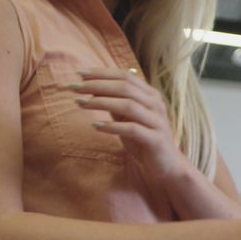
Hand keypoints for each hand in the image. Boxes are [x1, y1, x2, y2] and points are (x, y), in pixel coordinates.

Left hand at [70, 67, 188, 179]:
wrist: (166, 166)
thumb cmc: (143, 139)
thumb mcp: (127, 117)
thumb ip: (114, 101)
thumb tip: (90, 86)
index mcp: (150, 95)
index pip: (125, 76)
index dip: (102, 73)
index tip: (78, 74)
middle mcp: (156, 105)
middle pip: (125, 87)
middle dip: (96, 85)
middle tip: (73, 88)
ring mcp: (158, 122)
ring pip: (128, 105)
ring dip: (101, 102)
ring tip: (80, 103)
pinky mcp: (156, 140)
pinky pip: (132, 129)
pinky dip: (112, 126)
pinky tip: (95, 126)